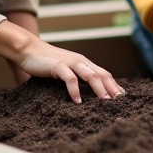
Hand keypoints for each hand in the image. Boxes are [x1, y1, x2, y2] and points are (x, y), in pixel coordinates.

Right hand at [0, 20, 122, 102]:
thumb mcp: (66, 70)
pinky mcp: (58, 66)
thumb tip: (86, 94)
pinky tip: (78, 101)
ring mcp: (70, 62)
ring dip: (99, 89)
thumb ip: (76, 78)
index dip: (114, 85)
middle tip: (120, 102)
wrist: (29, 50)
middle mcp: (81, 61)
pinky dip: (75, 90)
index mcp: (84, 63)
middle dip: (112, 88)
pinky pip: (70, 79)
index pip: (104, 74)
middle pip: (102, 74)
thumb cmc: (47, 62)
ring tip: (105, 102)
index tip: (122, 98)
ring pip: (90, 75)